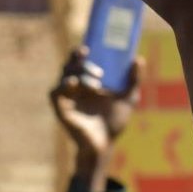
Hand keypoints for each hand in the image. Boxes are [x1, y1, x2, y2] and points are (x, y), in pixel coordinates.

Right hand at [50, 43, 138, 180]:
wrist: (105, 144)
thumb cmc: (114, 121)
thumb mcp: (128, 98)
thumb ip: (133, 80)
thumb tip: (138, 60)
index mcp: (87, 80)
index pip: (79, 60)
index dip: (79, 52)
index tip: (88, 48)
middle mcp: (75, 87)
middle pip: (69, 66)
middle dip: (81, 63)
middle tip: (99, 72)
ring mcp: (67, 98)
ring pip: (63, 77)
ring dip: (78, 75)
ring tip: (95, 85)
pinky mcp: (61, 109)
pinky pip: (54, 93)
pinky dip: (61, 86)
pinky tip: (72, 84)